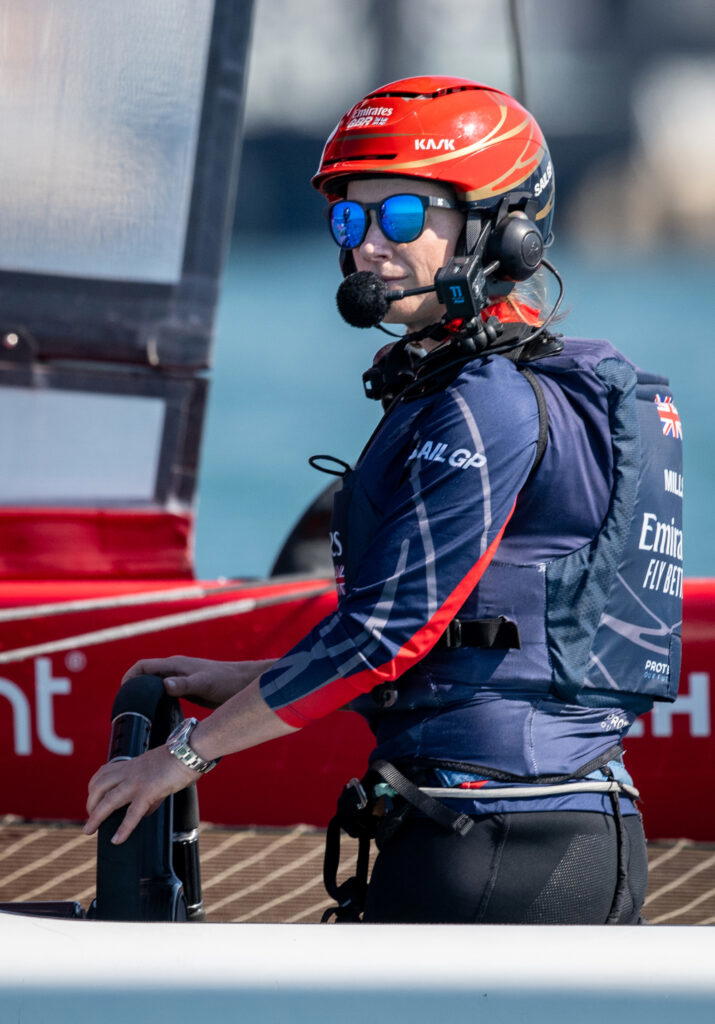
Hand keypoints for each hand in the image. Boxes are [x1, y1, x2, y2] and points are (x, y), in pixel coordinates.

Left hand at [84, 744, 195, 844]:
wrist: (189, 751)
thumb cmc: (178, 759)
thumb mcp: (156, 772)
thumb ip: (148, 791)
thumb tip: (145, 811)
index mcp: (130, 765)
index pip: (102, 774)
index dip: (93, 788)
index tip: (92, 800)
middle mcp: (129, 772)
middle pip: (98, 787)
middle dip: (90, 804)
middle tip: (90, 819)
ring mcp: (136, 782)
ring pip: (108, 800)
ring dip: (96, 817)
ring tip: (90, 830)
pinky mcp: (148, 791)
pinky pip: (132, 813)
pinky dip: (123, 828)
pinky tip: (117, 839)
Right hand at [121, 656, 275, 708]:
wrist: (245, 683)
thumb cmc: (226, 681)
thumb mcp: (204, 684)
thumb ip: (184, 685)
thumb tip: (164, 685)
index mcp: (175, 665)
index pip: (143, 666)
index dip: (129, 676)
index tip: (122, 693)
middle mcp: (176, 670)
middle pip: (147, 675)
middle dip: (134, 687)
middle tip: (126, 708)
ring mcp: (182, 679)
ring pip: (156, 684)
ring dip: (145, 693)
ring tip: (137, 713)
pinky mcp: (189, 688)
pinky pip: (166, 692)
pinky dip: (158, 699)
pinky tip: (158, 714)